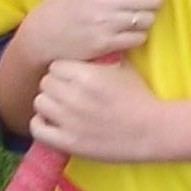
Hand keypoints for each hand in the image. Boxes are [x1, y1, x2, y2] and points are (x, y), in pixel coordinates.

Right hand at [19, 0, 168, 66]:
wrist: (42, 35)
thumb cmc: (64, 3)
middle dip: (153, 0)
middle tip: (144, 1)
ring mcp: (108, 21)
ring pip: (149, 19)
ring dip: (145, 19)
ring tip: (132, 17)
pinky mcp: (108, 43)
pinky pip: (140, 38)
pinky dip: (137, 36)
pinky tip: (125, 32)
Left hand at [23, 56, 179, 160]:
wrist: (153, 130)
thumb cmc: (140, 98)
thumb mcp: (124, 68)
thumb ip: (101, 58)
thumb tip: (88, 49)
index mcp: (86, 76)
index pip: (55, 66)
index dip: (64, 71)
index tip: (73, 78)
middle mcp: (74, 96)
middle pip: (46, 83)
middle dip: (56, 87)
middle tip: (68, 93)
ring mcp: (69, 120)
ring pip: (39, 103)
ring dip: (49, 104)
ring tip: (62, 108)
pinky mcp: (68, 141)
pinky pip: (37, 128)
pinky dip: (42, 124)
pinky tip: (54, 123)